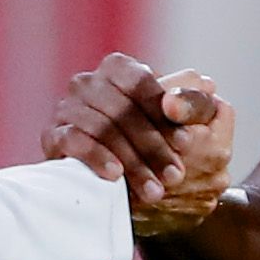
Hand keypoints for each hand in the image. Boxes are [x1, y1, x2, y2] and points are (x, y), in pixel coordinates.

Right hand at [45, 54, 234, 233]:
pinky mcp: (52, 134)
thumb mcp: (174, 120)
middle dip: (152, 146)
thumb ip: (191, 102)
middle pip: (122, 109)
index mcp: (118, 69)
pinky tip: (116, 176)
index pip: (141, 82)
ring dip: (131, 161)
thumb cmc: (145, 140)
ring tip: (154, 190)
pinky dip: (97, 157)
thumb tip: (207, 85)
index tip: (187, 143)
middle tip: (175, 176)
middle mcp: (88, 82)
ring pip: (101, 127)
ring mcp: (67, 107)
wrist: (103, 175)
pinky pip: (73, 141)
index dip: (163, 112)